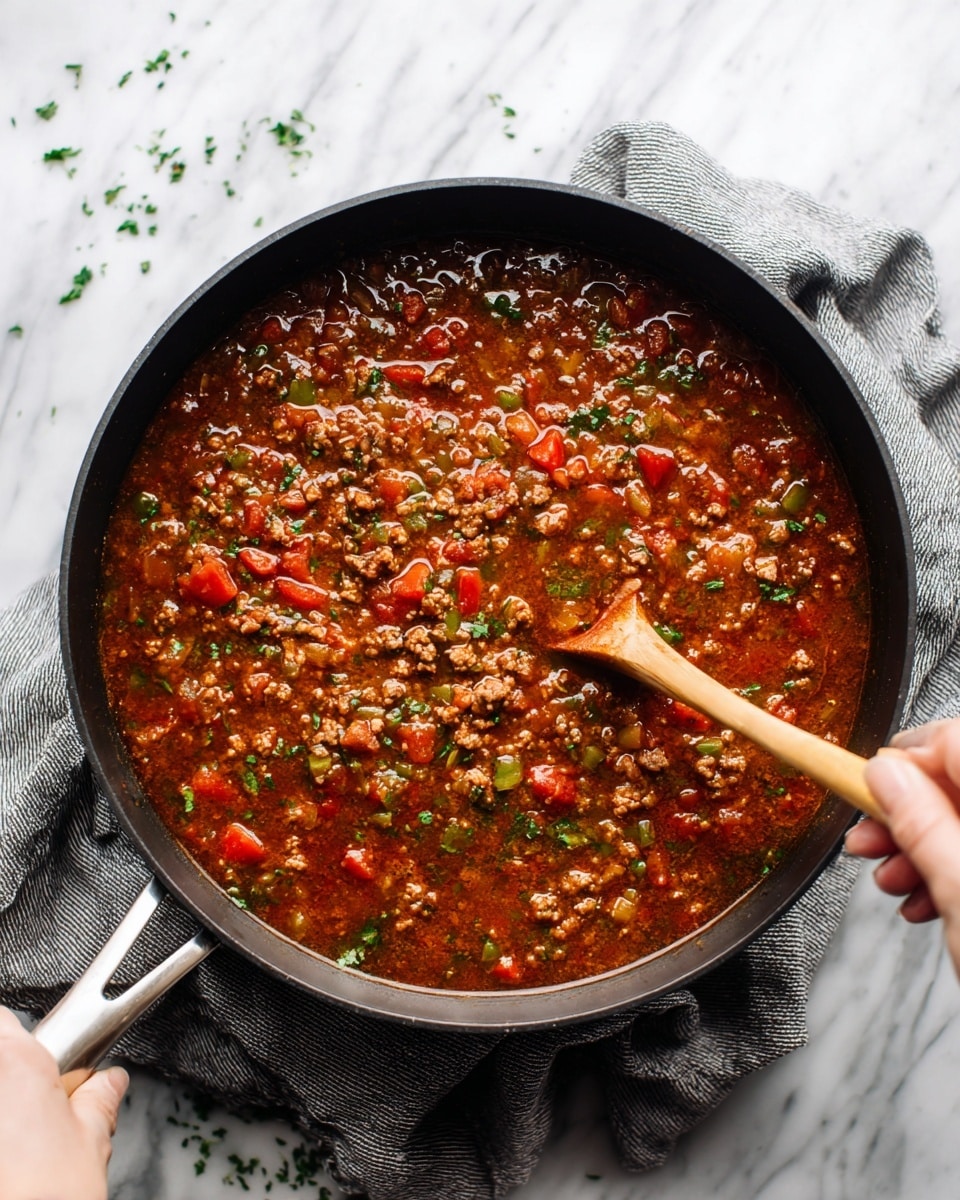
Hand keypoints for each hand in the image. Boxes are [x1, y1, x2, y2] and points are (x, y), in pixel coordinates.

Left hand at [0, 1006, 127, 1199]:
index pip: (4, 1019)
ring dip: (10, 1112)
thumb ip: (98, 1099)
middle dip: (17, 1082)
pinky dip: (4, 1136)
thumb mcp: (91, 1140)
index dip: (22, 1037)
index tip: (43, 1059)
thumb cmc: (49, 1196)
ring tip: (22, 1145)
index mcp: (14, 1063)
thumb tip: (109, 1082)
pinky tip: (13, 1160)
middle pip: (1, 1062)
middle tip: (39, 1110)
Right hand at [846, 718, 959, 976]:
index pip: (956, 740)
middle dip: (908, 811)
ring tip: (894, 882)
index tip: (867, 786)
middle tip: (868, 839)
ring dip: (924, 846)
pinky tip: (927, 899)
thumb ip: (921, 824)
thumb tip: (886, 775)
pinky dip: (952, 870)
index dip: (907, 757)